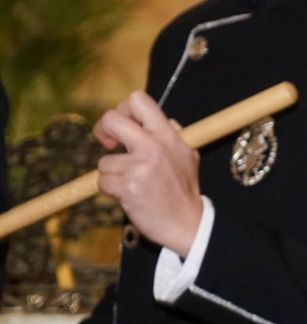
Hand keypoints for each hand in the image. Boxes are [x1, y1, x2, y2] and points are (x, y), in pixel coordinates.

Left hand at [93, 91, 203, 254]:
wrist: (187, 223)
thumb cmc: (183, 189)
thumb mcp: (187, 154)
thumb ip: (170, 135)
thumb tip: (155, 121)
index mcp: (168, 135)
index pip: (138, 100)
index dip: (122, 109)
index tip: (122, 127)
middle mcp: (153, 146)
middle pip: (111, 119)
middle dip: (102, 130)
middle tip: (108, 144)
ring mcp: (139, 166)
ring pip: (104, 161)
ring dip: (112, 173)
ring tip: (132, 183)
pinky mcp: (126, 187)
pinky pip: (102, 182)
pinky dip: (111, 190)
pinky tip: (129, 195)